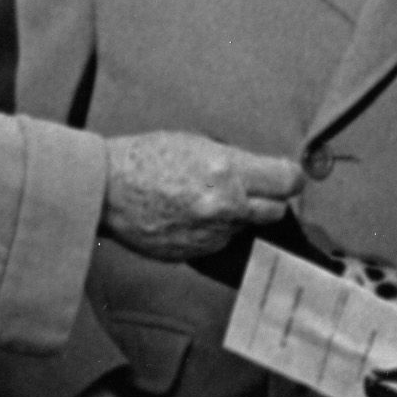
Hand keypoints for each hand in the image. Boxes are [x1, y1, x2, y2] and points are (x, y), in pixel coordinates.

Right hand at [101, 133, 302, 261]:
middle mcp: (225, 207)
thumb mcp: (196, 143)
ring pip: (245, 228)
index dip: (290, 178)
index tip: (287, 177)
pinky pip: (219, 243)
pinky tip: (188, 216)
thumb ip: (234, 161)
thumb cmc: (143, 160)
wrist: (106, 191)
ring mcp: (211, 234)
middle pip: (276, 211)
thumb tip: (259, 173)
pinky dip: (212, 232)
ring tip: (204, 200)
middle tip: (253, 189)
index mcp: (228, 171)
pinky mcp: (197, 253)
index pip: (288, 181)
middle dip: (269, 200)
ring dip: (236, 217)